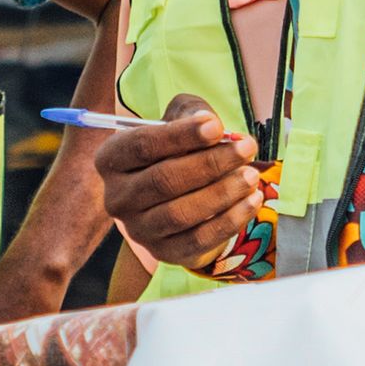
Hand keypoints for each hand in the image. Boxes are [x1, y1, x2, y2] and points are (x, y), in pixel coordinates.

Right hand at [89, 96, 261, 269]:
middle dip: (210, 163)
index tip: (216, 126)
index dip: (180, 135)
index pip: (142, 145)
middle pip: (163, 180)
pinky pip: (198, 240)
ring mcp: (139, 230)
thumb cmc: (178, 148)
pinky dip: (230, 220)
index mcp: (112, 159)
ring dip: (222, 192)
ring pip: (181, 214)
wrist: (179, 194)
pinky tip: (252, 200)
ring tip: (252, 175)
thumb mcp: (179, 119)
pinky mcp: (164, 252)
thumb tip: (209, 121)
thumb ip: (191, 112)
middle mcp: (118, 198)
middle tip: (246, 148)